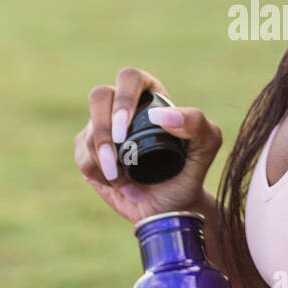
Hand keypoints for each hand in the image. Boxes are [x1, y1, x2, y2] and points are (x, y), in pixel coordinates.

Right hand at [74, 65, 222, 224]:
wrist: (170, 208)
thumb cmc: (188, 173)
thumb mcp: (205, 147)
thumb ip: (197, 124)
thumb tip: (161, 115)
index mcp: (151, 96)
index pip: (130, 78)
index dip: (123, 99)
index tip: (126, 132)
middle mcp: (123, 108)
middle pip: (99, 96)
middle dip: (103, 128)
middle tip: (115, 158)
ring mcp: (103, 128)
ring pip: (88, 131)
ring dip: (103, 160)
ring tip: (125, 182)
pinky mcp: (88, 150)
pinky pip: (82, 155)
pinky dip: (98, 174)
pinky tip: (120, 186)